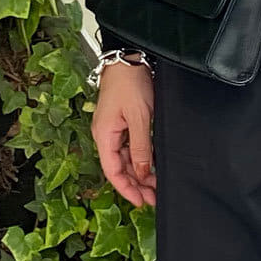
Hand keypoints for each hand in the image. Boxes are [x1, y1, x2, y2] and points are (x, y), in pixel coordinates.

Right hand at [91, 60, 155, 206]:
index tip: (141, 202)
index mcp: (104, 135)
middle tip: (155, 197)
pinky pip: (130, 147)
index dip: (126, 189)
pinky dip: (141, 158)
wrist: (129, 58)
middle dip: (136, 184)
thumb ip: (140, 147)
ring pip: (126, 159)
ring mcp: (114, 129)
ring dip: (140, 172)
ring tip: (156, 184)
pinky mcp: (123, 123)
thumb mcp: (139, 118)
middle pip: (119, 167)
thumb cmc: (130, 83)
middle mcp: (106, 135)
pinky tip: (153, 165)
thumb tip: (141, 172)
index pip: (113, 171)